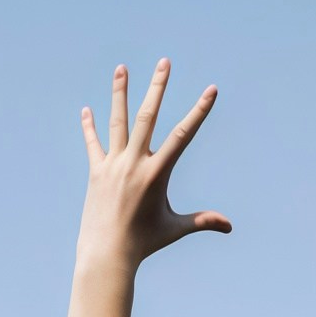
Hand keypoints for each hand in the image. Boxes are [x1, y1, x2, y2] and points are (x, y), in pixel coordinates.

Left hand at [75, 62, 227, 273]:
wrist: (107, 255)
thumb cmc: (144, 243)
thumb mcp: (175, 228)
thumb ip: (202, 221)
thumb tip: (229, 226)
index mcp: (157, 173)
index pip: (183, 135)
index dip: (200, 111)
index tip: (212, 90)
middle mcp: (134, 163)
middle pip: (148, 116)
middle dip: (158, 87)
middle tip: (165, 62)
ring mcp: (113, 166)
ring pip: (118, 121)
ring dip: (120, 92)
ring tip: (122, 67)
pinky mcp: (96, 172)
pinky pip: (93, 144)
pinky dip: (90, 127)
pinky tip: (87, 109)